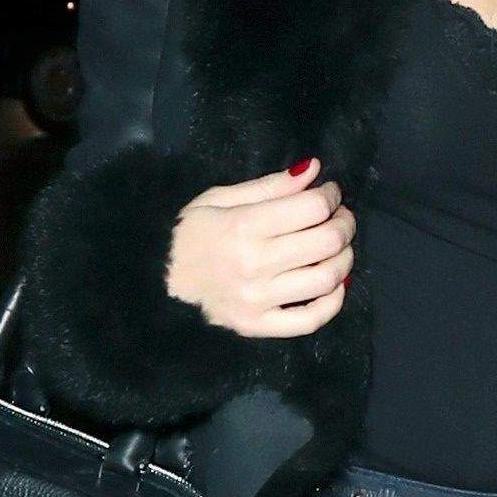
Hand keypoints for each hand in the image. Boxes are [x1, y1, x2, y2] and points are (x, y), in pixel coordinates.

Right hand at [165, 159, 354, 337]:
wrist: (152, 281)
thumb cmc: (186, 234)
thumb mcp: (218, 199)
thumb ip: (269, 186)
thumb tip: (312, 169)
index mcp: (244, 226)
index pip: (311, 208)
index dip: (331, 196)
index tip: (329, 192)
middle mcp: (255, 264)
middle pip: (327, 241)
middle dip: (345, 223)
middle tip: (340, 216)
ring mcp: (258, 299)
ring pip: (326, 278)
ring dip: (345, 258)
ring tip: (338, 247)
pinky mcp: (257, 326)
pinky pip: (310, 320)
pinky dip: (333, 302)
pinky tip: (335, 285)